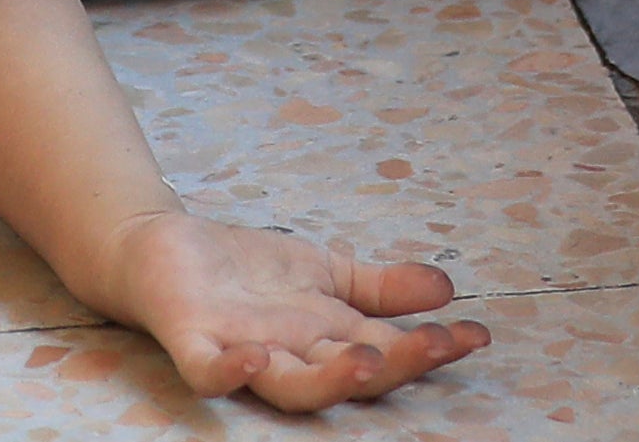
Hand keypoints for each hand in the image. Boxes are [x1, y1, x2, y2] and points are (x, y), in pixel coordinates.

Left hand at [99, 214, 490, 414]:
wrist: (162, 251)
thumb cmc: (247, 275)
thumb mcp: (327, 271)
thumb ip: (382, 286)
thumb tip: (446, 288)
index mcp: (326, 339)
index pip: (389, 349)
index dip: (432, 347)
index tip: (477, 336)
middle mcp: (291, 355)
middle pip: (350, 376)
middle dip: (397, 365)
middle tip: (438, 345)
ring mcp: (242, 351)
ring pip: (291, 387)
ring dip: (330, 380)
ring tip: (367, 362)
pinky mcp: (194, 341)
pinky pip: (209, 372)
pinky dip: (229, 371)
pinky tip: (253, 357)